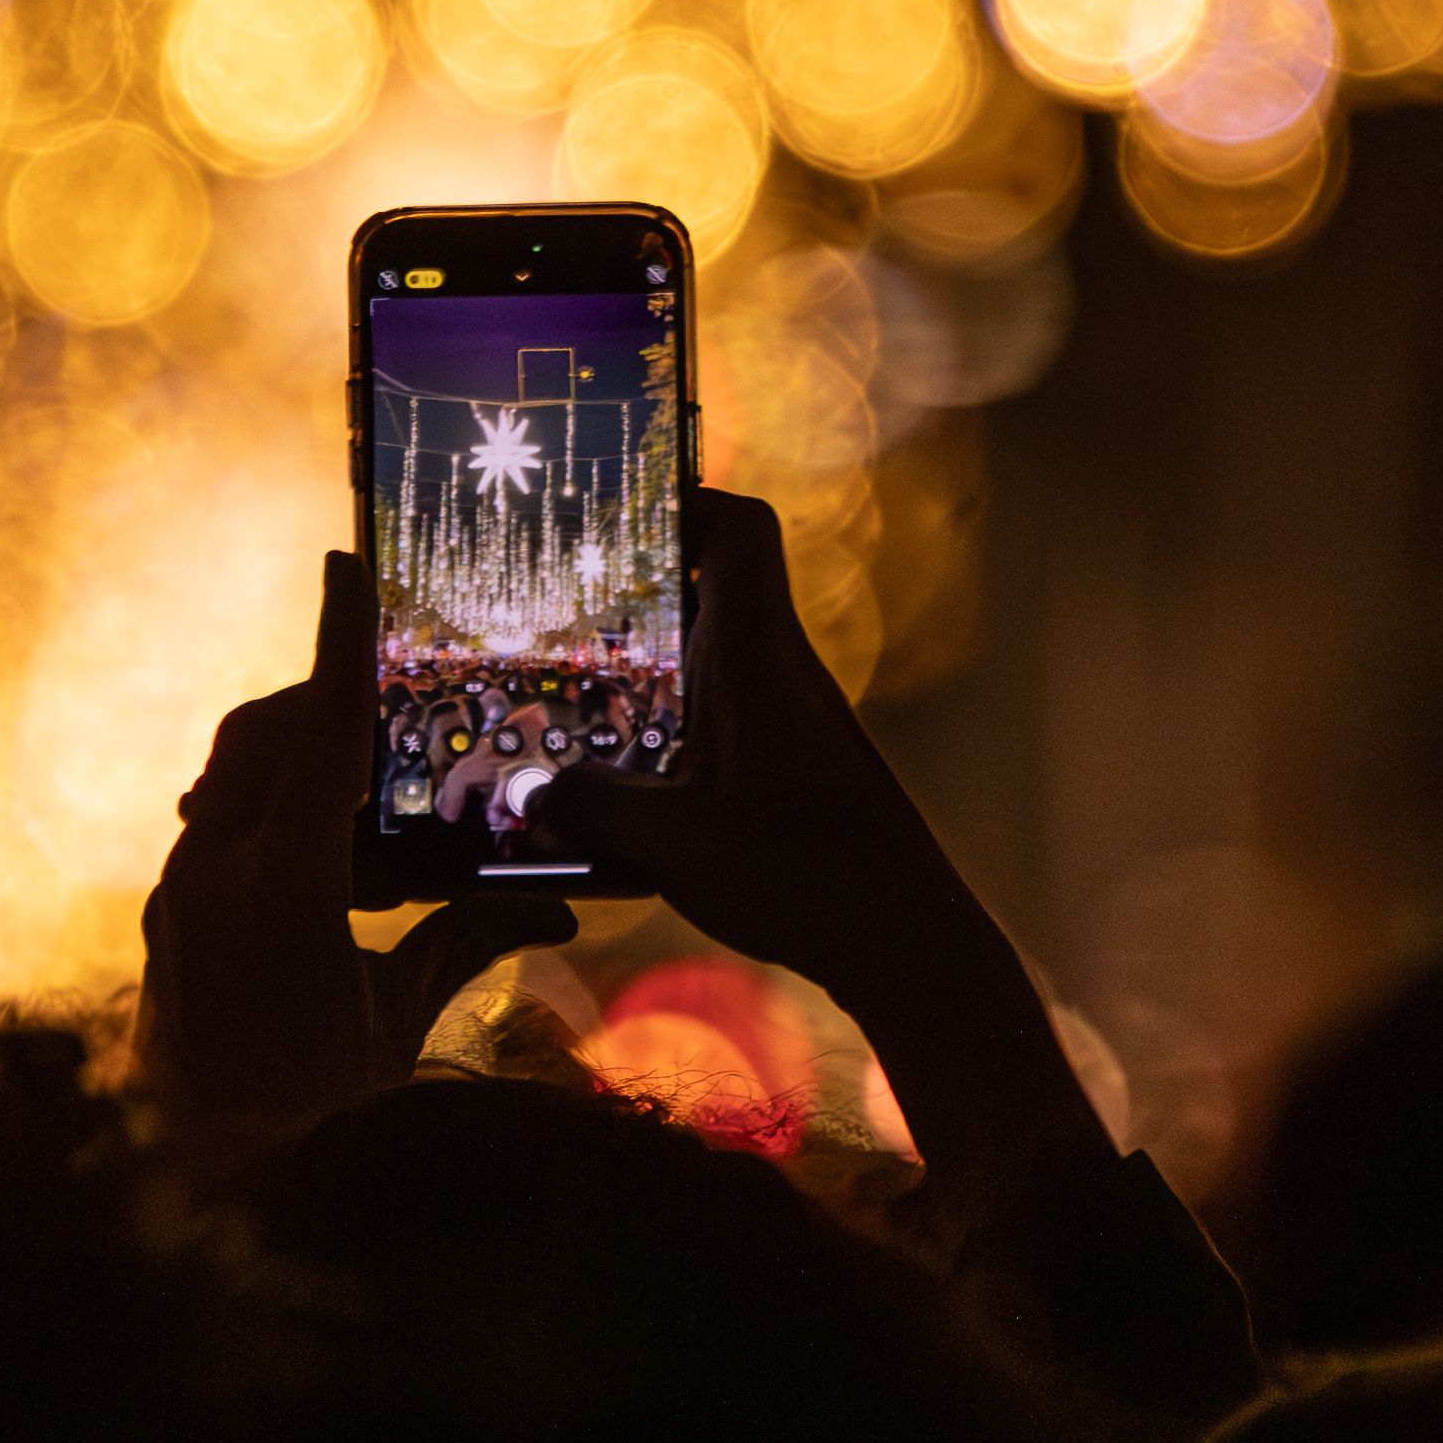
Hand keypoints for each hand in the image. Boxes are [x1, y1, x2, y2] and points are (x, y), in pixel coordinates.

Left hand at [132, 551, 572, 1172]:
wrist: (194, 1171)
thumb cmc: (311, 1103)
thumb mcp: (396, 1022)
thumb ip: (464, 943)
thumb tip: (556, 902)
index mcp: (279, 889)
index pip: (317, 735)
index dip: (341, 645)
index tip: (350, 566)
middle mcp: (213, 872)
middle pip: (263, 737)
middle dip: (320, 695)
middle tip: (386, 685)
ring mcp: (179, 889)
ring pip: (231, 776)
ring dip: (291, 751)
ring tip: (361, 760)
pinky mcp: (169, 909)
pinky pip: (218, 821)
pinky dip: (268, 804)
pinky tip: (321, 834)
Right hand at [534, 491, 1111, 1240]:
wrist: (912, 944)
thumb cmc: (807, 880)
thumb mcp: (674, 847)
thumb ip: (591, 809)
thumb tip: (530, 791)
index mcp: (758, 661)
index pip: (744, 530)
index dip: (687, 499)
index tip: (623, 515)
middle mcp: (784, 676)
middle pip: (722, 589)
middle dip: (645, 592)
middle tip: (570, 613)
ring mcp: (799, 724)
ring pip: (726, 658)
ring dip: (662, 667)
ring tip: (586, 700)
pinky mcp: (804, 773)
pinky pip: (735, 717)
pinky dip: (684, 727)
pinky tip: (640, 783)